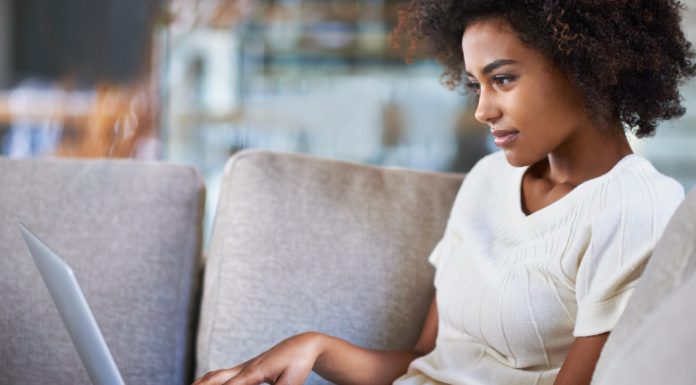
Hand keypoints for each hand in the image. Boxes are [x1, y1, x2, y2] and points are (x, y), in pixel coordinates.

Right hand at [192, 332, 323, 384]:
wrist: (302, 345)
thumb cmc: (298, 363)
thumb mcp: (291, 382)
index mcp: (254, 372)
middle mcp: (245, 368)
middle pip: (215, 379)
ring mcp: (244, 366)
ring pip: (215, 375)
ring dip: (200, 384)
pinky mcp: (246, 367)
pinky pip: (221, 374)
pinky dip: (208, 380)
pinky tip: (202, 384)